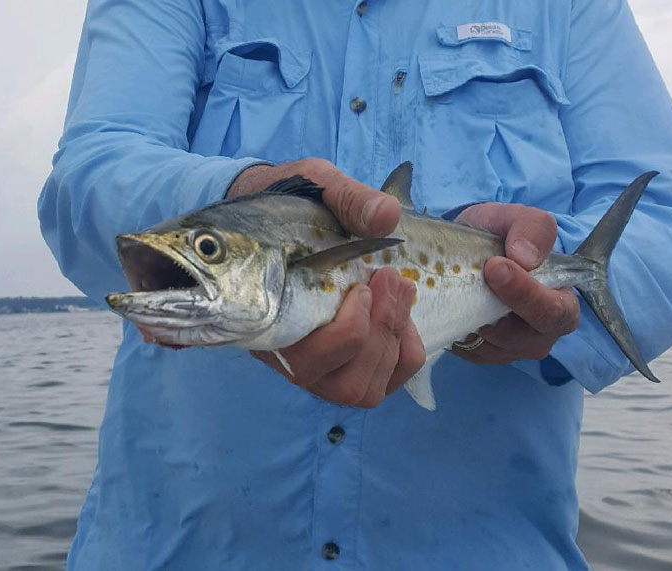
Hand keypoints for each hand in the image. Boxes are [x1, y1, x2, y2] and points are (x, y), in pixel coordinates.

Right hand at [232, 159, 425, 406]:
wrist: (284, 213)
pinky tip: (403, 314)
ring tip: (399, 289)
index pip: (301, 361)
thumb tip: (387, 217)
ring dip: (392, 341)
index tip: (361, 285)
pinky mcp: (347, 365)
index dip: (346, 334)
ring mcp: (319, 365)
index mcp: (266, 318)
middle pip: (340, 384)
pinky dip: (405, 354)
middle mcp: (287, 353)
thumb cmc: (292, 202)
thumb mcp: (315, 184)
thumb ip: (347, 198)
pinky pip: (382, 385)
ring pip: (361, 391)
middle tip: (390, 278)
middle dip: (379, 332)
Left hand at [451, 203, 579, 364]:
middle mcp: (537, 335)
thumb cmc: (500, 236)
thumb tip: (525, 258)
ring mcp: (506, 350)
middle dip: (490, 307)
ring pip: (486, 342)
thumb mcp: (514, 218)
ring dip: (466, 315)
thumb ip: (531, 228)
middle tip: (465, 279)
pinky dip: (451, 324)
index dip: (525, 293)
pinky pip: (463, 347)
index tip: (495, 266)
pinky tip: (445, 301)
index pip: (553, 312)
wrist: (468, 249)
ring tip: (451, 283)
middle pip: (517, 336)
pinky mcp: (478, 355)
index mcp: (561, 305)